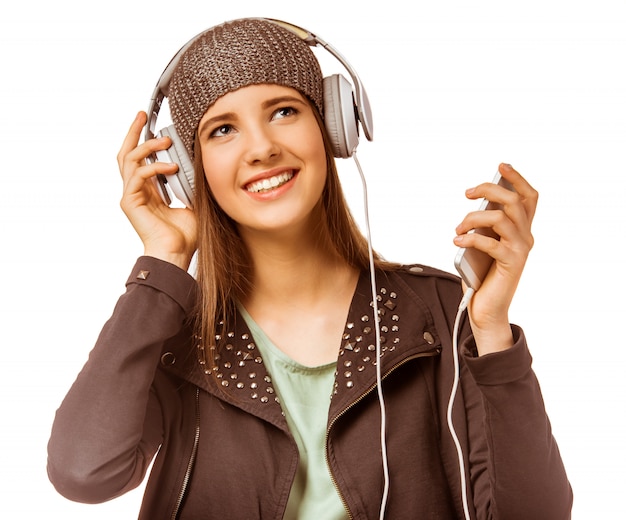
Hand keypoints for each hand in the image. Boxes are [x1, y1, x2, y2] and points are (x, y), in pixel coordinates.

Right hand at [117, 111, 197, 269]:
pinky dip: (154, 167)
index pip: (140, 159)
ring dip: (147, 147)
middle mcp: (136, 191)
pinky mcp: (129, 202)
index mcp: (148, 191)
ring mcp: (130, 196)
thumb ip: (190, 186)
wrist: (177, 254)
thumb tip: (202, 169)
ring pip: (129, 159)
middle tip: (141, 115)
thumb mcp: (193, 203)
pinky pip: (138, 175)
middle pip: (126, 153)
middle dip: (133, 132)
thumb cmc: (185, 236)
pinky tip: (170, 167)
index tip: (153, 126)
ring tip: (165, 141)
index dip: (144, 140)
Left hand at [453, 163, 537, 354]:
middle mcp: (526, 237)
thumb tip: (475, 207)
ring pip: (500, 218)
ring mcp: (520, 250)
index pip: (529, 197)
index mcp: (522, 230)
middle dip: (489, 190)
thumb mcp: (482, 244)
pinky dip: (469, 238)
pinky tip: (457, 241)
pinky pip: (489, 241)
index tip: (500, 166)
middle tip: (468, 194)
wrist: (485, 309)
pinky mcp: (510, 263)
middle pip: (514, 201)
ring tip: (458, 229)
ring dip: (473, 218)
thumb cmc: (481, 276)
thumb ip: (484, 226)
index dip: (518, 178)